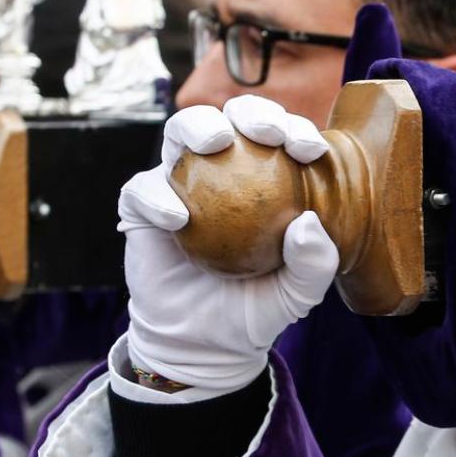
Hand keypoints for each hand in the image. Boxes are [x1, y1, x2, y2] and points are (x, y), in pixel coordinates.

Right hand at [119, 95, 339, 392]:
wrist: (204, 345)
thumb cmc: (256, 309)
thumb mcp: (298, 294)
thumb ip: (314, 263)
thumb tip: (308, 222)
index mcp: (266, 177)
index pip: (282, 138)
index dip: (297, 130)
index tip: (311, 150)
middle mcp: (222, 169)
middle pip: (233, 118)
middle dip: (253, 111)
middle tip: (268, 133)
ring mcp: (180, 182)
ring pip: (182, 131)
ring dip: (199, 126)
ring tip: (215, 142)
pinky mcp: (141, 206)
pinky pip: (143, 189)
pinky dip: (157, 197)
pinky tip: (177, 218)